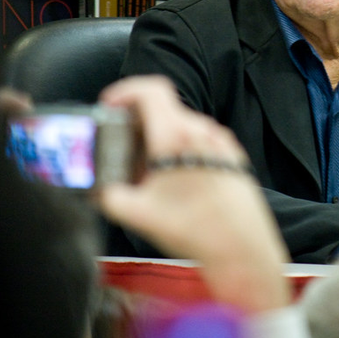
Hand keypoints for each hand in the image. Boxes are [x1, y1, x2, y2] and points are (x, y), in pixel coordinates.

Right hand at [94, 75, 290, 313]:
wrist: (242, 247)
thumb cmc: (194, 229)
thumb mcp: (138, 214)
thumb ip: (108, 196)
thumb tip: (97, 189)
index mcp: (177, 135)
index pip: (151, 90)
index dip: (126, 91)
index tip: (112, 104)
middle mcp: (203, 131)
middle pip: (165, 110)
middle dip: (139, 125)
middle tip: (124, 149)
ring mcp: (222, 142)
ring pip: (184, 127)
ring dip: (162, 139)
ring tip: (150, 174)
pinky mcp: (234, 156)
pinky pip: (202, 142)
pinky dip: (184, 150)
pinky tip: (178, 181)